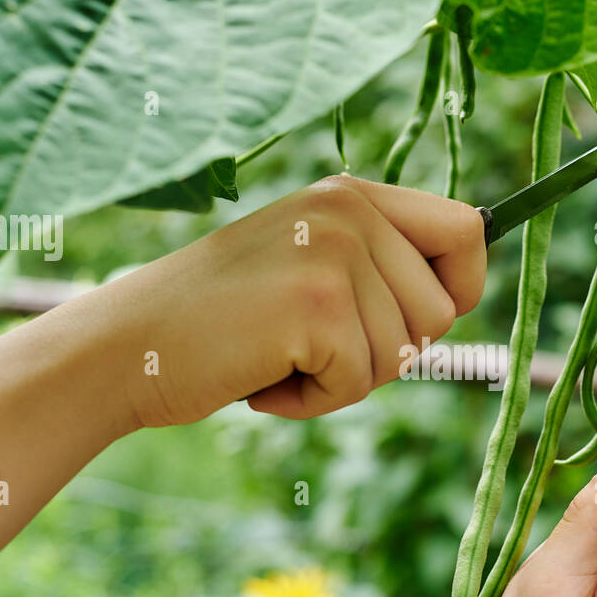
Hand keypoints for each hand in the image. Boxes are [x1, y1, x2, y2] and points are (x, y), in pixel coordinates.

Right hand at [110, 175, 485, 425]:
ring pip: (401, 355)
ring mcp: (335, 254)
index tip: (419, 323)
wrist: (128, 346)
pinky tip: (262, 379)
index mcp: (352, 195)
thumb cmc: (221, 323)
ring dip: (343, 381)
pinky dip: (313, 401)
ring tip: (277, 357)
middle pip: (442, 311)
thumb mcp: (308, 268)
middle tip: (311, 348)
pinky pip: (358, 383)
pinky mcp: (316, 305)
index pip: (467, 229)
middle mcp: (350, 211)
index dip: (461, 288)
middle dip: (386, 354)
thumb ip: (375, 270)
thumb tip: (457, 299)